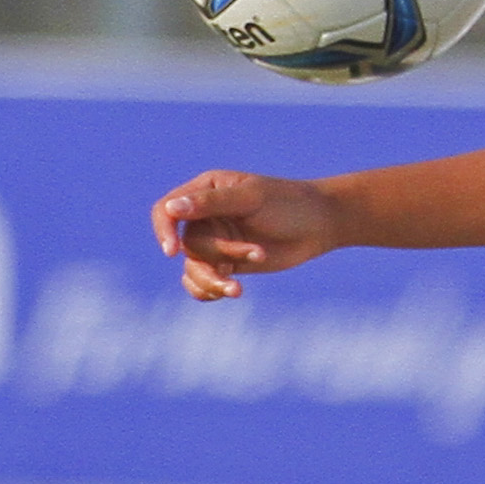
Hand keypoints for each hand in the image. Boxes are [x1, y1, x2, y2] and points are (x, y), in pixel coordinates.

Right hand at [154, 169, 346, 301]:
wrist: (320, 225)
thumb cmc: (289, 204)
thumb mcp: (252, 199)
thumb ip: (212, 203)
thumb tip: (171, 209)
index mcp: (205, 191)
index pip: (167, 211)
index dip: (164, 230)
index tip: (172, 251)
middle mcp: (204, 216)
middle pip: (188, 244)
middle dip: (219, 254)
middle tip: (256, 254)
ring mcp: (215, 241)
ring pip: (193, 267)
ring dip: (212, 281)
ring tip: (237, 289)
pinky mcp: (227, 263)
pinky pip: (202, 282)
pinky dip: (209, 290)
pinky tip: (231, 292)